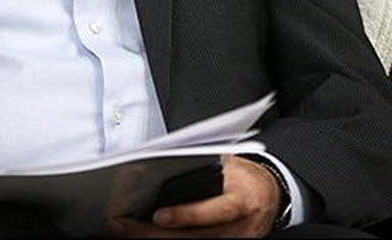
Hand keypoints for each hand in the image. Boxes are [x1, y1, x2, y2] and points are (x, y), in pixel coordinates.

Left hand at [107, 157, 279, 237]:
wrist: (270, 197)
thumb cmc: (244, 177)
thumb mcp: (231, 164)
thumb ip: (205, 164)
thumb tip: (168, 159)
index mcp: (242, 201)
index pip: (214, 212)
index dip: (186, 216)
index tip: (158, 216)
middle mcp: (238, 229)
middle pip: (193, 238)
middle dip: (152, 234)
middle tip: (121, 225)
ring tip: (123, 231)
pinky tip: (142, 236)